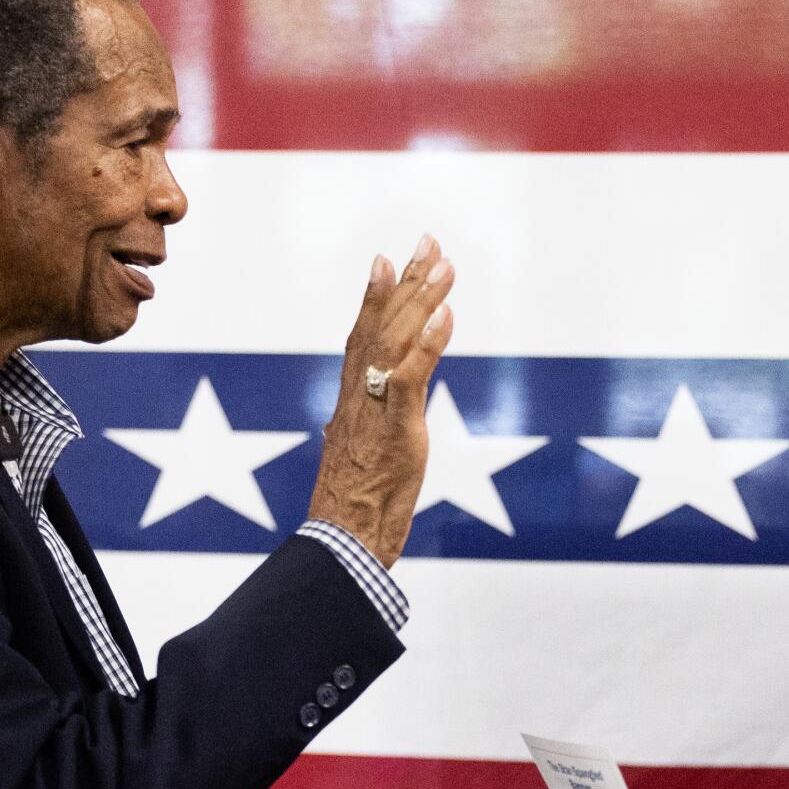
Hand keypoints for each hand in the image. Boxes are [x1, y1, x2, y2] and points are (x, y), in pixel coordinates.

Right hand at [306, 235, 456, 566]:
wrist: (341, 547)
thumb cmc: (353, 515)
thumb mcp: (363, 462)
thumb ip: (368, 433)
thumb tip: (367, 423)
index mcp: (350, 405)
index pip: (361, 338)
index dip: (374, 298)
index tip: (385, 260)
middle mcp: (358, 399)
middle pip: (381, 326)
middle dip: (407, 282)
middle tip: (426, 241)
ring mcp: (375, 411)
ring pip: (397, 340)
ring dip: (422, 298)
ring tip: (444, 263)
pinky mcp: (396, 429)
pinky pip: (411, 376)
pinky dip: (430, 343)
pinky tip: (446, 314)